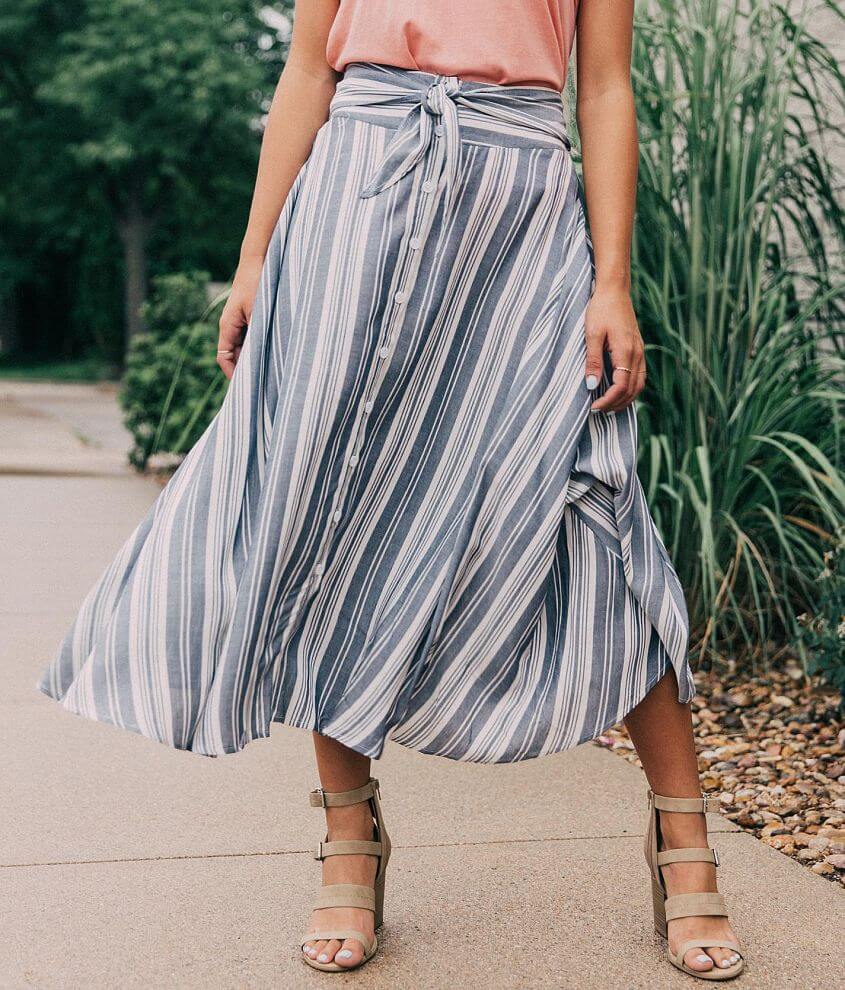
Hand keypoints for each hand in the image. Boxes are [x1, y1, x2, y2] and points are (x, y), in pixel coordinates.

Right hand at [217, 257, 262, 378]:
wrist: (260, 260)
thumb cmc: (258, 284)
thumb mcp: (259, 312)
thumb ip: (257, 335)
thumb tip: (259, 359)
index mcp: (227, 326)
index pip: (224, 357)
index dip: (233, 374)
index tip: (246, 387)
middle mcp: (231, 325)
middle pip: (235, 355)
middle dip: (246, 369)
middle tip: (263, 385)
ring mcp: (241, 321)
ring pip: (245, 347)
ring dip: (255, 358)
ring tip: (271, 372)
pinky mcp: (251, 316)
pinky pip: (253, 337)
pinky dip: (260, 346)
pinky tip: (274, 352)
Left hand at [584, 285, 645, 412]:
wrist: (614, 291)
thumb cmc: (601, 309)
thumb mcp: (592, 334)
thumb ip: (593, 361)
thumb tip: (592, 385)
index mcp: (626, 351)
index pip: (621, 386)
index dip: (608, 400)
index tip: (594, 407)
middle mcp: (637, 354)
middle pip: (632, 389)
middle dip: (617, 404)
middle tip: (599, 411)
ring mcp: (640, 351)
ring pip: (639, 384)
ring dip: (626, 399)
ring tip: (609, 407)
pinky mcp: (638, 349)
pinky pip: (639, 375)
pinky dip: (631, 389)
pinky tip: (619, 392)